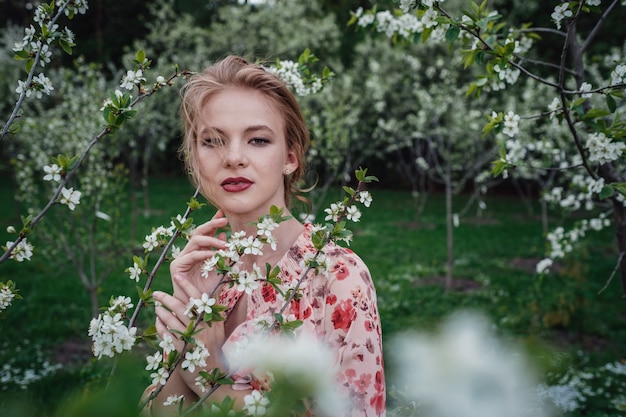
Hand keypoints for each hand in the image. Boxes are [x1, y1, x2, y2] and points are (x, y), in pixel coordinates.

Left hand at [154, 275, 225, 395]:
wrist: (214, 378)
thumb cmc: (215, 352)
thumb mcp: (219, 332)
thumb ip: (214, 316)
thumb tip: (207, 300)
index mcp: (212, 321)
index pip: (198, 298)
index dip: (187, 286)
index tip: (177, 276)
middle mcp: (203, 328)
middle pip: (182, 307)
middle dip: (167, 298)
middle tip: (157, 293)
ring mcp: (192, 339)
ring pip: (172, 320)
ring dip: (162, 312)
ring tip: (156, 307)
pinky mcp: (182, 351)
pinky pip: (167, 335)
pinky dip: (161, 327)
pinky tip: (157, 322)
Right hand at [170, 210, 227, 296]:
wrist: (196, 307)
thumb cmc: (208, 289)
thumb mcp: (220, 269)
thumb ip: (222, 254)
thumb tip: (225, 236)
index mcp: (199, 250)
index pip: (206, 232)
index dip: (214, 222)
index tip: (223, 213)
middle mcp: (189, 251)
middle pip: (199, 231)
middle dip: (212, 224)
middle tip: (224, 221)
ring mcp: (182, 257)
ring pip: (195, 240)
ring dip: (212, 240)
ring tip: (225, 245)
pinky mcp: (177, 265)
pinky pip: (192, 255)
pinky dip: (205, 253)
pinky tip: (215, 254)